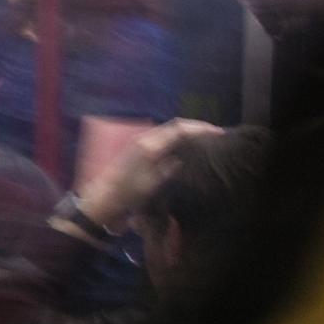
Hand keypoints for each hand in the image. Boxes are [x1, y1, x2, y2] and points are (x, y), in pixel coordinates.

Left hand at [79, 121, 214, 230]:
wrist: (105, 198)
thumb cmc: (128, 193)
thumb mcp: (152, 184)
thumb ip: (168, 168)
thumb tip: (182, 157)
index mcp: (150, 145)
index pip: (179, 129)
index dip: (200, 128)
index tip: (218, 132)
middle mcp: (145, 139)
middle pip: (175, 125)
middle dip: (196, 127)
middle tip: (216, 134)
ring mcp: (141, 142)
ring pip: (170, 130)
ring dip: (188, 131)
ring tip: (206, 139)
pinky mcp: (140, 148)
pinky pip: (164, 137)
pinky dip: (179, 137)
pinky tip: (188, 146)